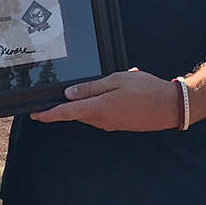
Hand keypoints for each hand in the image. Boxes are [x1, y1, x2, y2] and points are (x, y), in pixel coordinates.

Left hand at [29, 68, 176, 131]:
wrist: (170, 107)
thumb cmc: (146, 90)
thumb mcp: (116, 81)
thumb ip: (91, 88)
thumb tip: (69, 94)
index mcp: (99, 109)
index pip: (67, 113)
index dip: (49, 114)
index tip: (35, 115)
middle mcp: (102, 120)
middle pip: (77, 112)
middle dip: (71, 102)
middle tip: (69, 89)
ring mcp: (111, 124)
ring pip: (91, 112)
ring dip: (93, 99)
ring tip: (113, 82)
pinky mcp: (119, 124)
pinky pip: (103, 113)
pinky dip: (105, 102)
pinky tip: (119, 90)